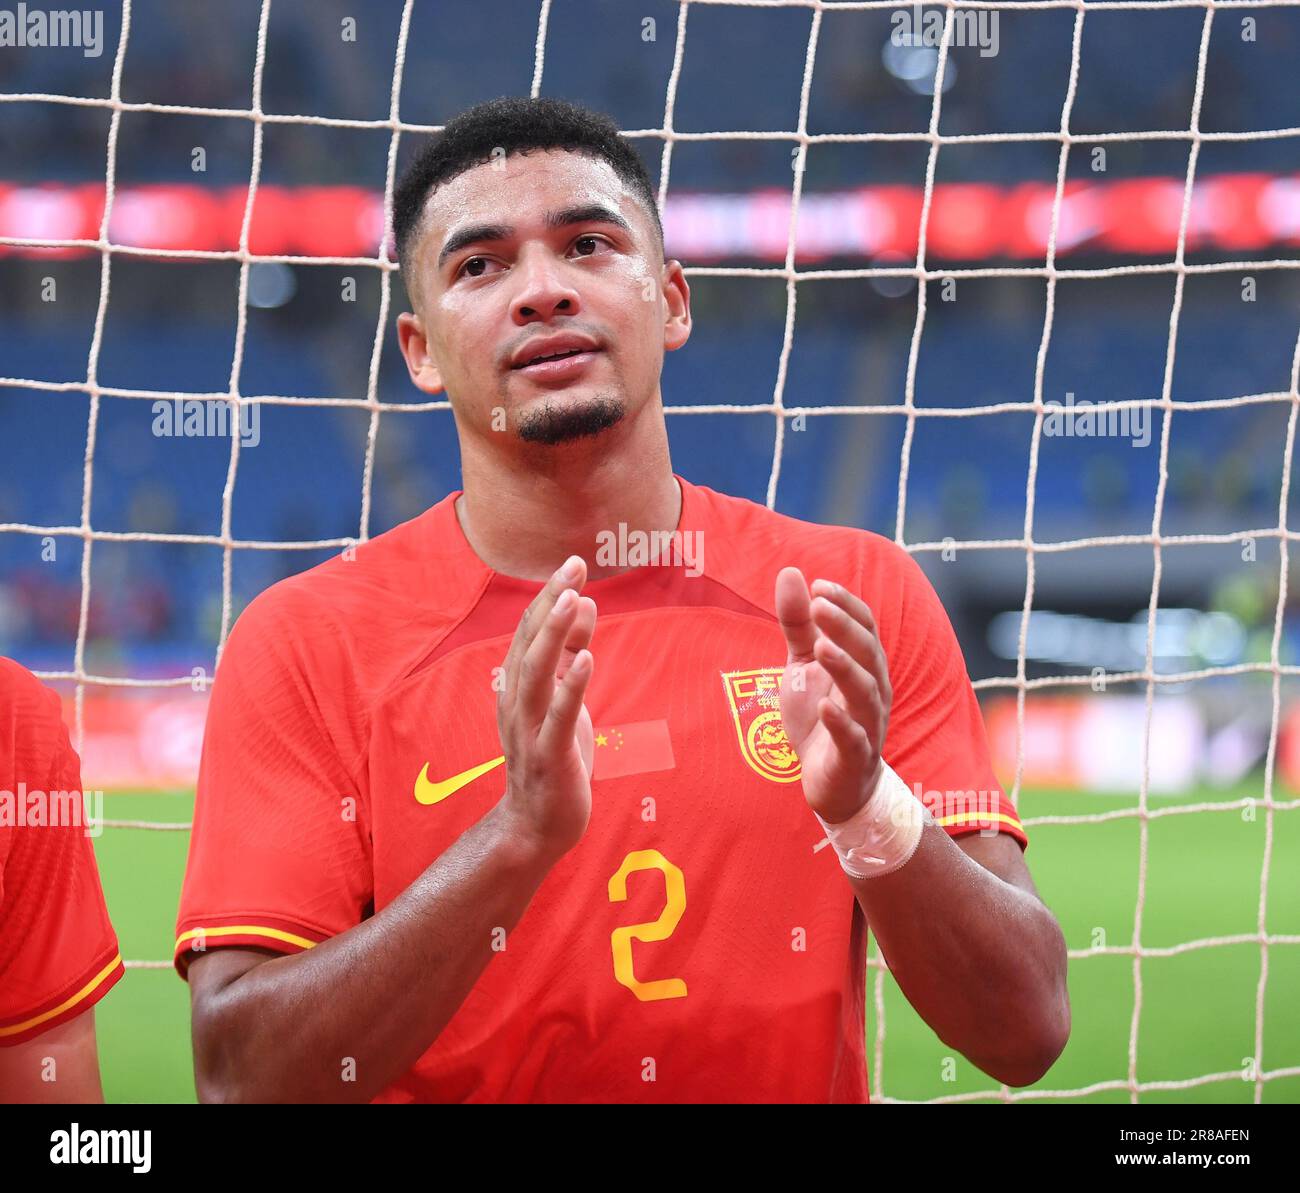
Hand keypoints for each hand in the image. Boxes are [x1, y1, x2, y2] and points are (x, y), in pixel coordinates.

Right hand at [494, 555, 597, 859]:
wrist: (537, 825)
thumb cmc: (553, 757)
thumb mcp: (565, 699)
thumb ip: (571, 655)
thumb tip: (583, 605)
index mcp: (517, 687)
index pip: (528, 632)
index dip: (548, 596)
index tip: (571, 563)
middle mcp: (516, 702)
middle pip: (529, 642)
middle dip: (550, 602)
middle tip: (573, 565)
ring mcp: (529, 730)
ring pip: (536, 673)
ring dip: (554, 634)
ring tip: (575, 600)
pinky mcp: (549, 756)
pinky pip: (558, 716)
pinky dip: (571, 686)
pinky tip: (588, 659)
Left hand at [774, 567, 891, 823]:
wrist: (833, 784)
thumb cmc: (821, 718)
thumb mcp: (802, 665)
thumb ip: (798, 623)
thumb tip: (790, 572)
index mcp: (865, 665)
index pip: (865, 626)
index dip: (847, 604)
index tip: (819, 585)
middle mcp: (873, 691)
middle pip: (869, 652)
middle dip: (845, 627)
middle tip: (819, 605)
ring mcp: (868, 725)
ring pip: (865, 692)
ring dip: (845, 667)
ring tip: (821, 647)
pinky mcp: (854, 758)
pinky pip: (854, 739)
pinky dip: (841, 723)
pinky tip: (824, 707)